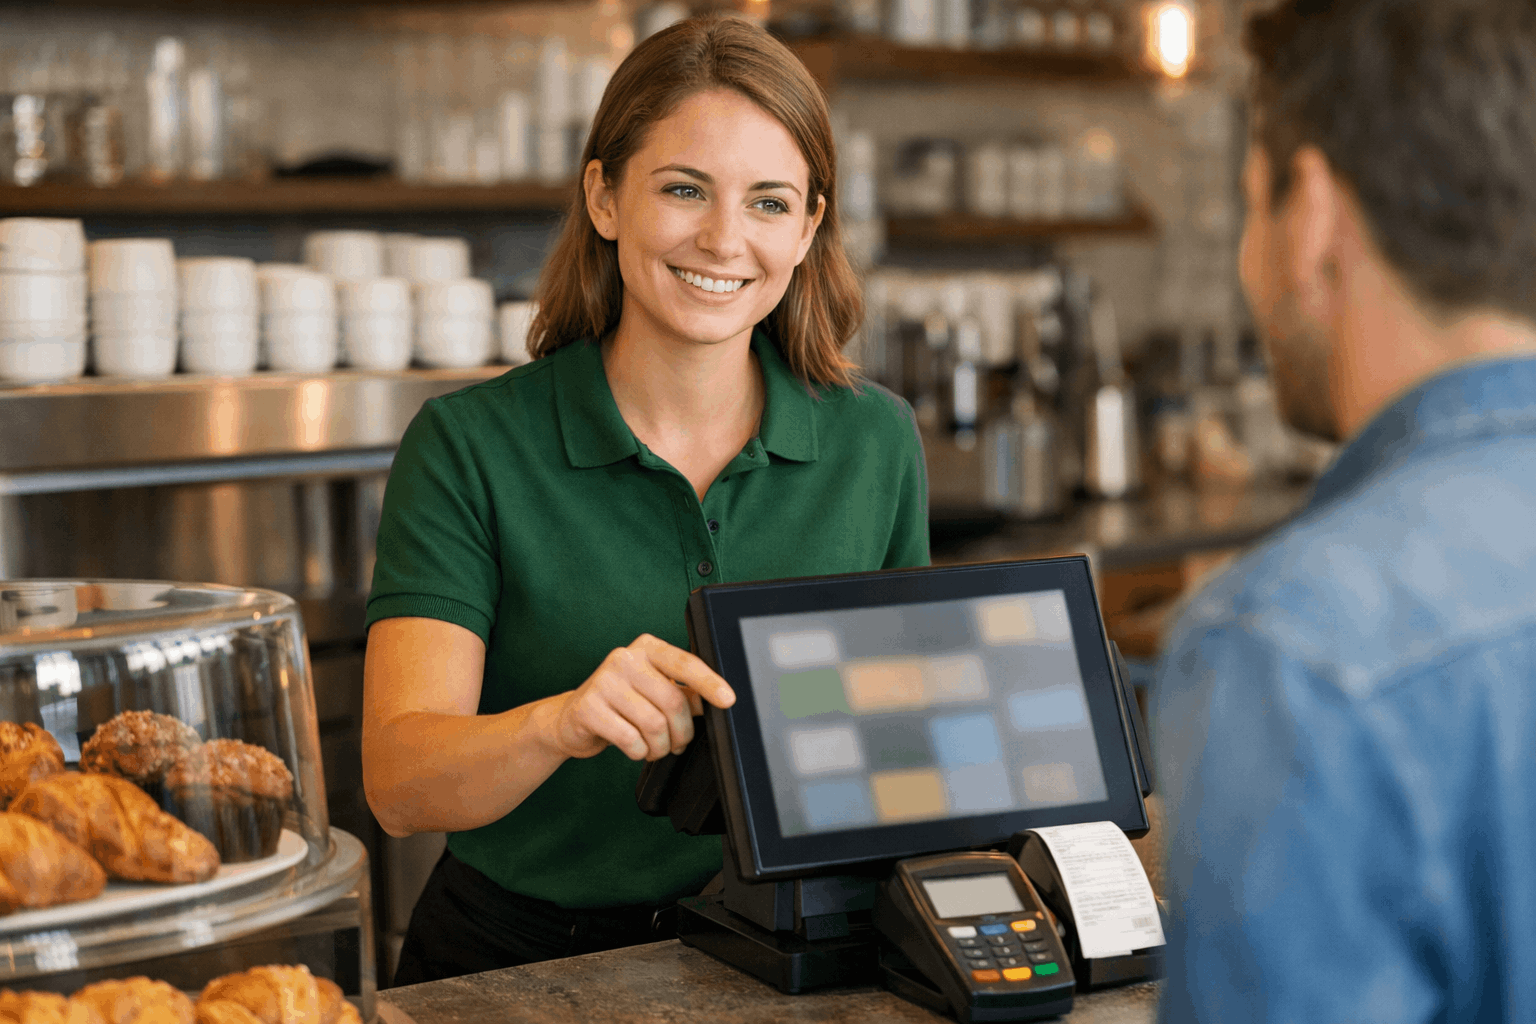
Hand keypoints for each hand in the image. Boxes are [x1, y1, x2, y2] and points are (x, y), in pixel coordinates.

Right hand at [545, 634, 735, 760]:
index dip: (709, 683)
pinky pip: (630, 739)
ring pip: (654, 724)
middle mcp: (625, 658)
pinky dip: (639, 752)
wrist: (572, 719)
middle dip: (682, 732)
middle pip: (672, 701)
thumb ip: (684, 692)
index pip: (685, 663)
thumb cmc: (621, 703)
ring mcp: (604, 681)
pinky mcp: (588, 708)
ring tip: (655, 748)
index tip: (728, 700)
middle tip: (678, 743)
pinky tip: (636, 749)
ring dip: (661, 746)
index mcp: (647, 648)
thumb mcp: (654, 691)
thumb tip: (713, 701)